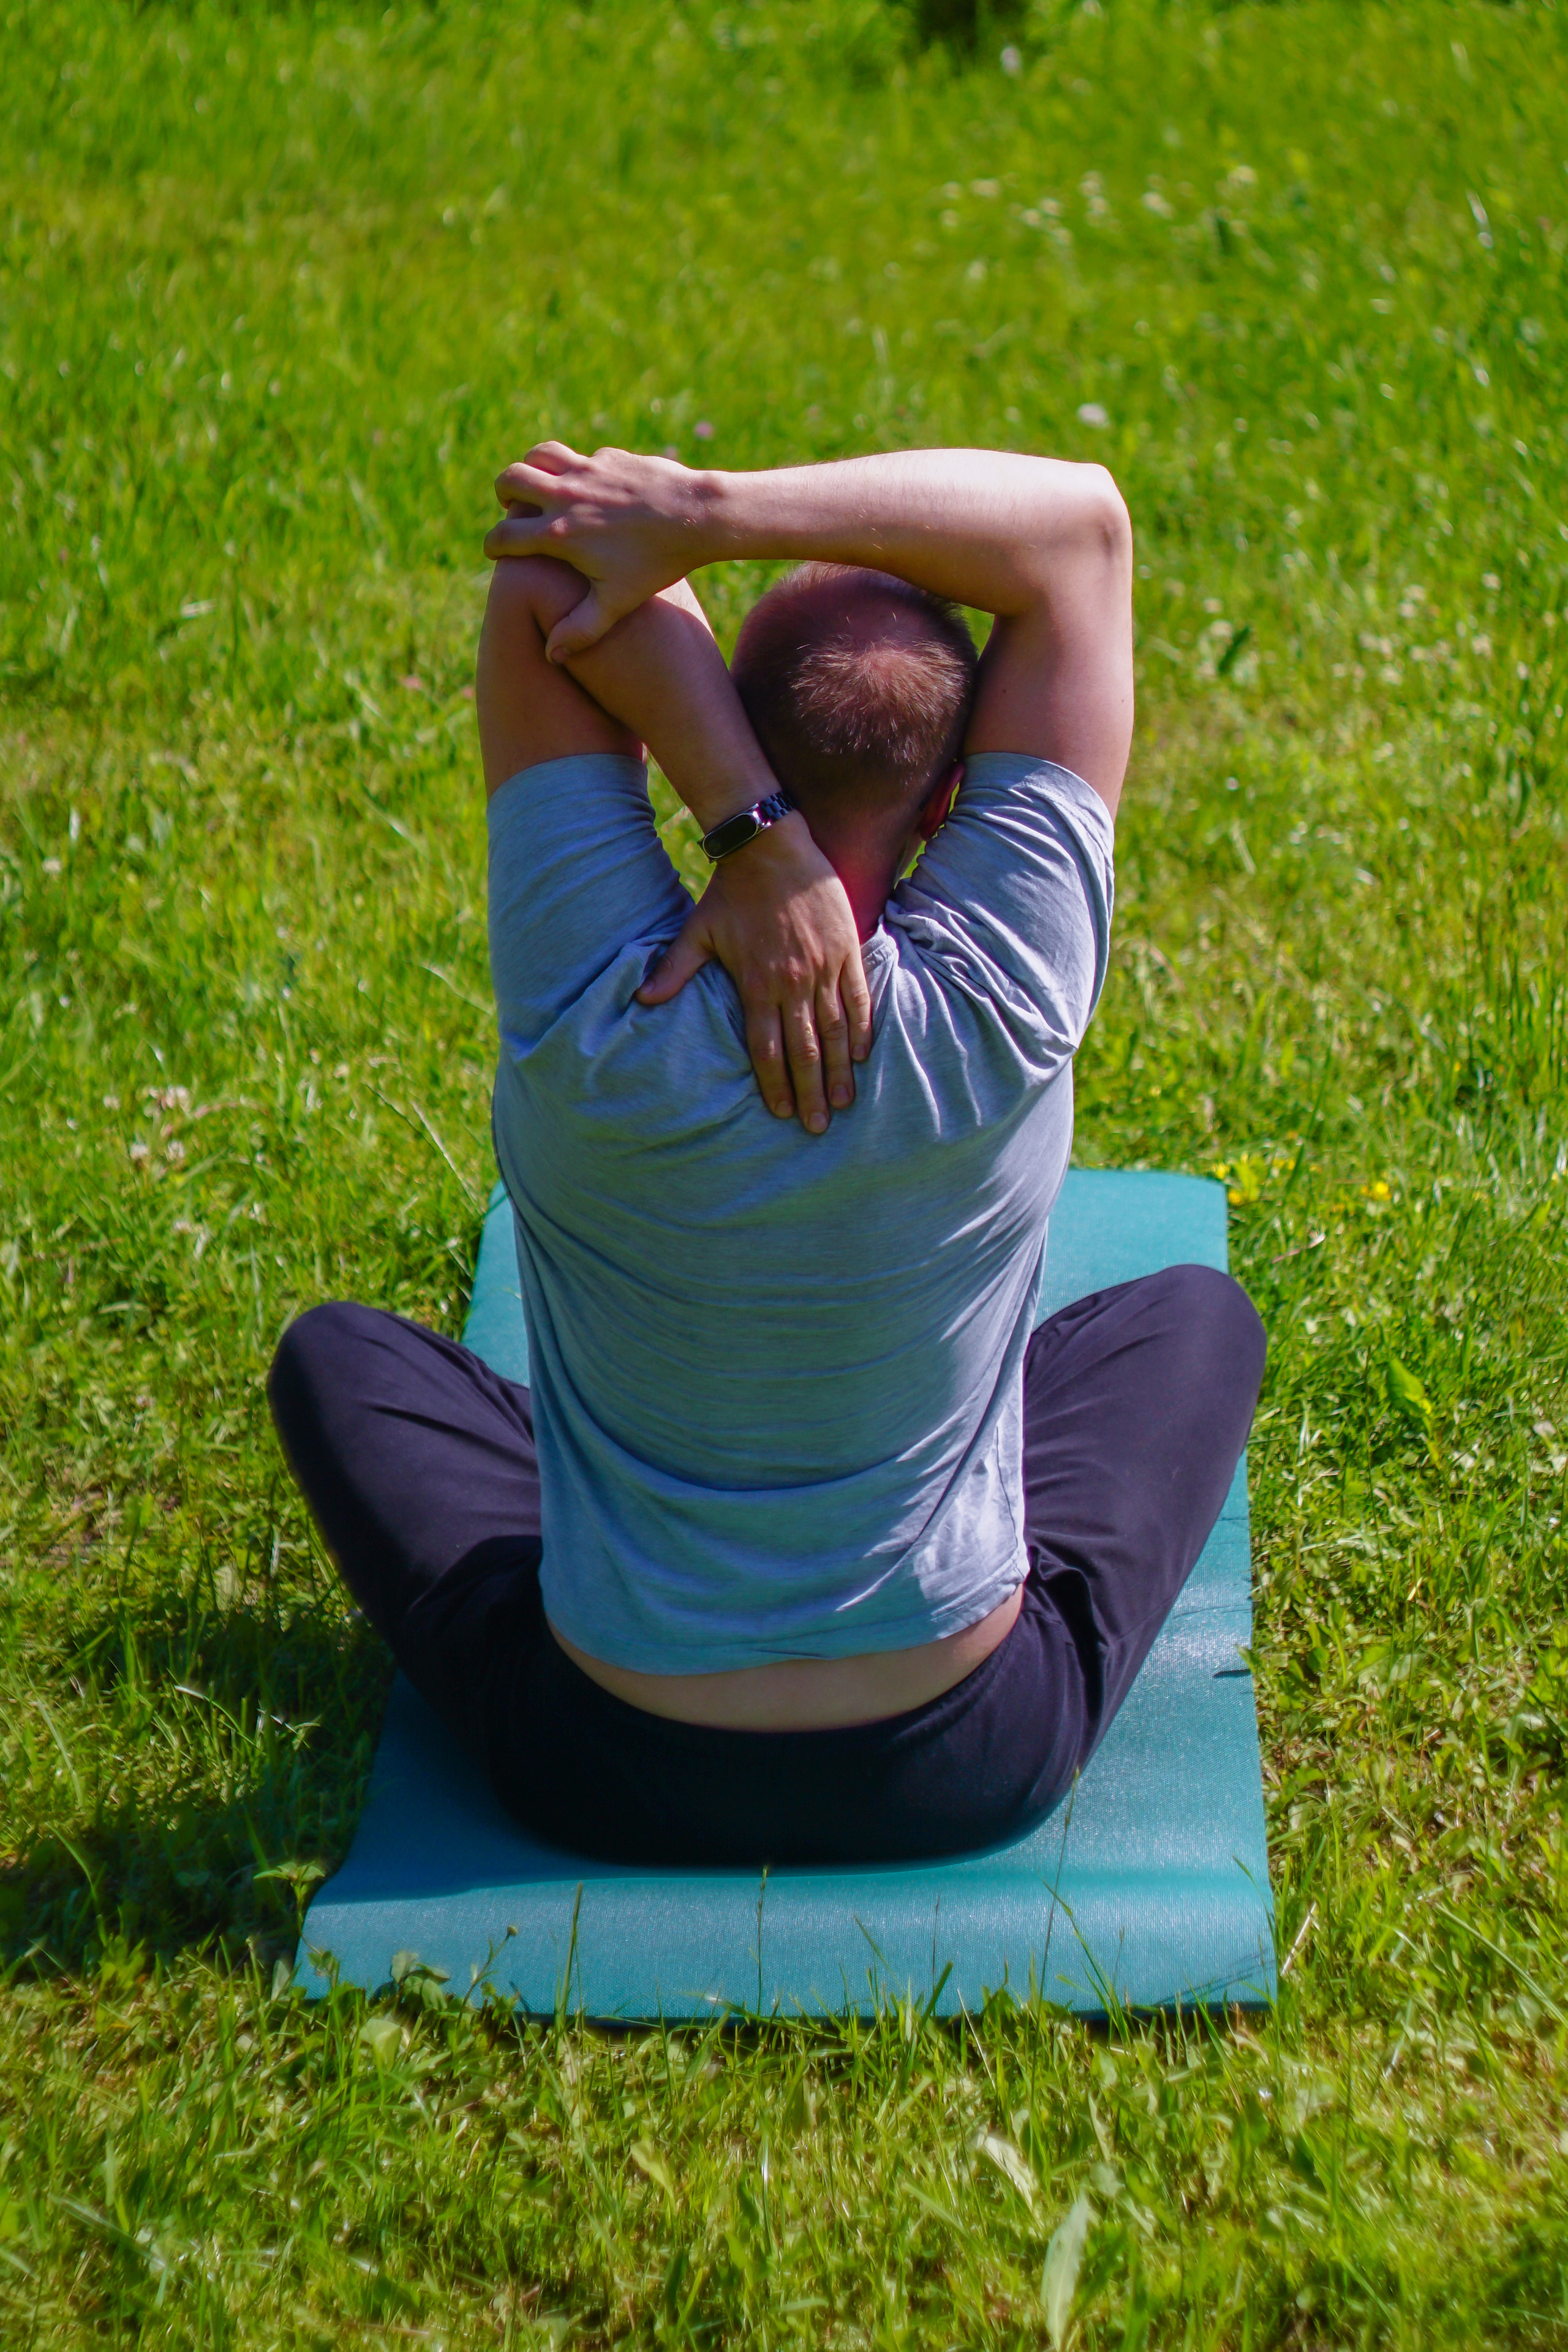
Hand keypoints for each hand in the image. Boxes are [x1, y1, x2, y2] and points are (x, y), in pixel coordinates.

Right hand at [484, 443, 710, 662]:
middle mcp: (567, 495)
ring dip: (532, 468)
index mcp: (560, 532)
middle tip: (511, 509)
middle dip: (503, 494)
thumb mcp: (618, 602)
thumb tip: (553, 656)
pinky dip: (576, 470)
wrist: (697, 515)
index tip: (495, 553)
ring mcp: (588, 469)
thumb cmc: (657, 563)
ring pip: (540, 454)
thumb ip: (582, 629)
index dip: (493, 545)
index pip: (505, 534)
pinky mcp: (610, 457)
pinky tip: (591, 489)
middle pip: (511, 479)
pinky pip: (581, 458)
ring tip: (538, 487)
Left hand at [636, 815, 872, 1130]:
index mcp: (757, 984)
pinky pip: (859, 999)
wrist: (773, 847)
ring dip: (841, 1071)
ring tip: (844, 1102)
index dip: (776, 1086)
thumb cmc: (732, 892)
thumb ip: (674, 970)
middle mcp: (793, 983)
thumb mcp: (698, 931)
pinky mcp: (847, 951)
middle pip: (806, 1051)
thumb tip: (643, 1000)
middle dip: (812, 1093)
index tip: (782, 1114)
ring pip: (837, 1032)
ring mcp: (824, 967)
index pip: (768, 1050)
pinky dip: (863, 1030)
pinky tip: (864, 1056)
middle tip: (818, 1127)